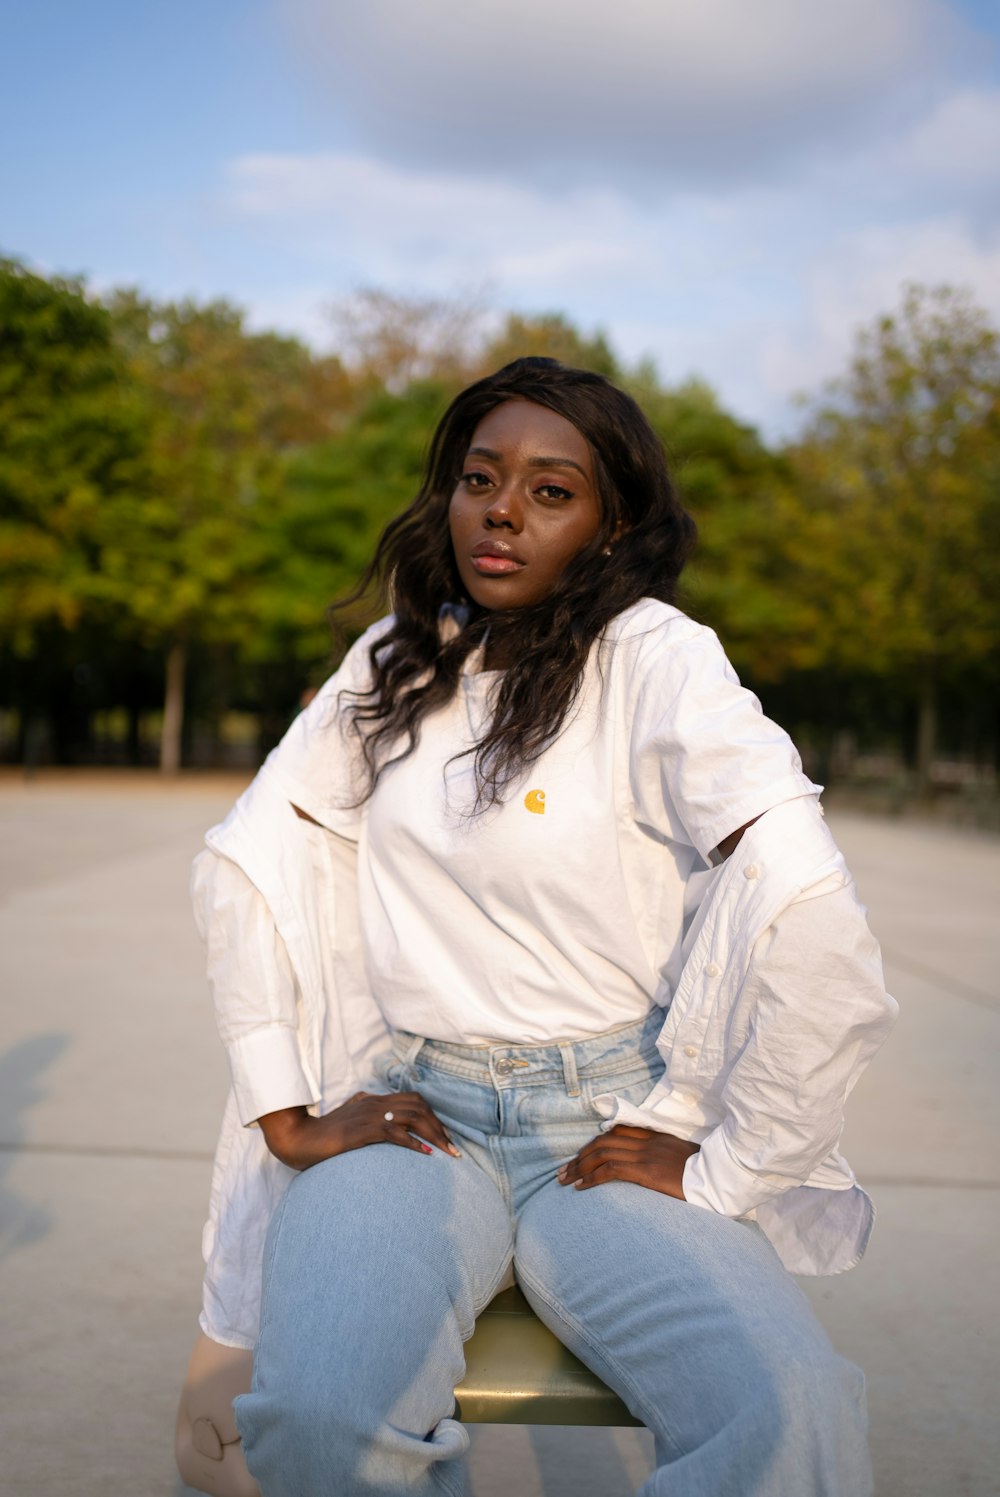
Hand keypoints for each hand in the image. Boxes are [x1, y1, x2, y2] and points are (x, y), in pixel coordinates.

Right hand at [258, 1092, 460, 1170]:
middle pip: (419, 1107)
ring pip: (412, 1117)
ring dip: (434, 1134)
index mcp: (373, 1099)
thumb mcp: (348, 1118)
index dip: (433, 1117)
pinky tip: (425, 1154)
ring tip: (448, 1152)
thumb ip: (364, 1112)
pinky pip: (394, 1132)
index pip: (413, 1100)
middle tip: (453, 1149)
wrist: (299, 1139)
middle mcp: (374, 1103)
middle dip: (440, 1127)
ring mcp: (368, 1115)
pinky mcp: (362, 1130)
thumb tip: (378, 1113)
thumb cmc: (323, 1133)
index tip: (445, 1137)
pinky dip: (414, 1142)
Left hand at [556, 1125, 699, 1198]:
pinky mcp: (648, 1171)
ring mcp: (647, 1155)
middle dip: (581, 1155)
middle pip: (604, 1141)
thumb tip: (652, 1170)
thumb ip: (665, 1157)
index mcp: (656, 1137)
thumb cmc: (706, 1174)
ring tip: (565, 1179)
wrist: (722, 1178)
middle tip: (564, 1170)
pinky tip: (581, 1187)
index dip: (595, 1143)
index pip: (618, 1132)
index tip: (581, 1155)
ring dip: (579, 1167)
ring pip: (603, 1154)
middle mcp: (648, 1142)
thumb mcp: (684, 1159)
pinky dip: (592, 1178)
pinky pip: (612, 1170)